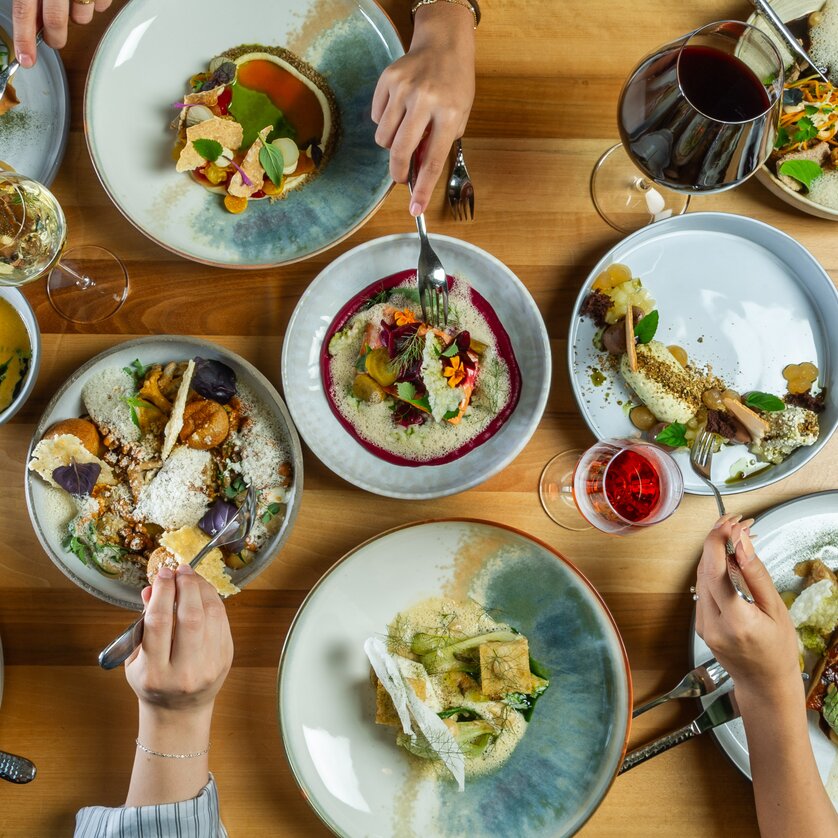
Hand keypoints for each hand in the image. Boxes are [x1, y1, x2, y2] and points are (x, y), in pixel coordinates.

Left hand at [12, 0, 112, 67]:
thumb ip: (34, 2)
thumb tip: (33, 25)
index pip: (24, 12)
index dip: (24, 38)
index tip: (26, 60)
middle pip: (55, 22)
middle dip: (55, 37)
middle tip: (54, 37)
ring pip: (82, 17)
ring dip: (78, 16)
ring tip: (74, 2)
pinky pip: (102, 7)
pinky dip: (95, 5)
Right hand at [126, 565, 232, 717]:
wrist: (179, 712)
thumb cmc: (153, 683)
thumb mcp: (136, 659)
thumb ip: (142, 625)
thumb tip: (152, 588)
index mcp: (155, 673)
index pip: (159, 623)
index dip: (163, 592)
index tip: (163, 573)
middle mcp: (185, 671)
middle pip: (190, 617)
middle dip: (186, 586)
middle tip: (180, 570)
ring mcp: (209, 666)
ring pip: (211, 616)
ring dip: (202, 589)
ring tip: (191, 577)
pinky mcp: (226, 658)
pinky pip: (222, 621)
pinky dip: (213, 601)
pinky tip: (203, 591)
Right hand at [372, 3, 474, 215]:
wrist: (444, 44)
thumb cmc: (454, 85)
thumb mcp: (458, 117)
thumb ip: (437, 145)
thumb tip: (414, 172)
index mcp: (449, 113)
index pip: (432, 161)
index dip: (422, 189)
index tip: (415, 208)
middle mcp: (425, 100)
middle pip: (400, 151)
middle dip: (398, 172)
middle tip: (400, 176)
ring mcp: (403, 88)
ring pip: (383, 137)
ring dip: (391, 144)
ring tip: (405, 131)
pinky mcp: (387, 80)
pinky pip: (377, 117)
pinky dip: (385, 122)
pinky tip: (399, 111)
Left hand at [695, 515, 800, 705]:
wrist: (765, 685)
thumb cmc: (778, 651)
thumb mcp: (775, 610)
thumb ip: (755, 574)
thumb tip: (741, 543)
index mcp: (735, 621)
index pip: (714, 571)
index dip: (718, 542)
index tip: (730, 524)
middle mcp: (712, 623)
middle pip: (704, 570)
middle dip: (717, 541)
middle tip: (736, 523)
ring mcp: (702, 624)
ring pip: (700, 577)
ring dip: (715, 553)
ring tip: (736, 536)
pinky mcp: (700, 624)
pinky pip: (702, 589)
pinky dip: (713, 570)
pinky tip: (729, 560)